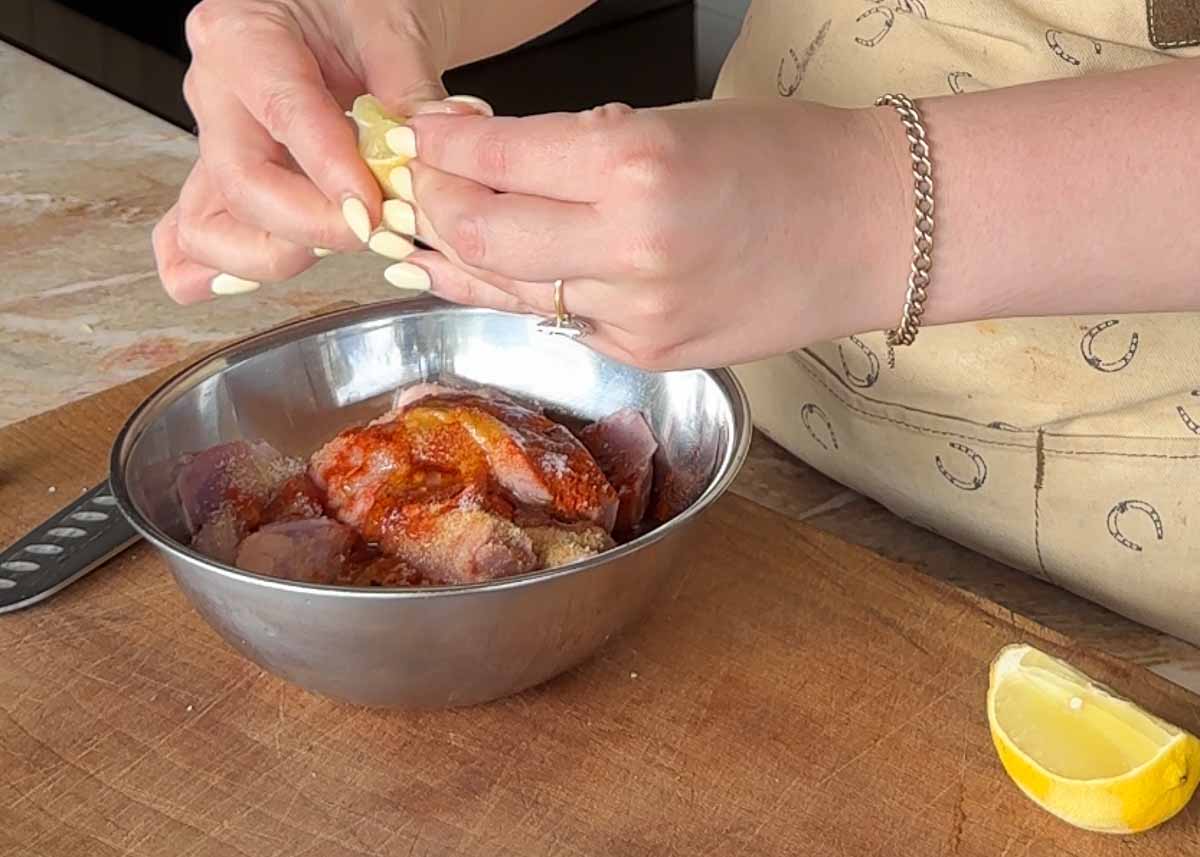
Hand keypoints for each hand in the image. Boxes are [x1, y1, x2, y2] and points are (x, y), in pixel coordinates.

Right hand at [152, 0, 488, 303]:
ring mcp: (213, 145)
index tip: (373, 211)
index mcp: (242, 35)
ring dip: (277, 255)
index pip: (282, 113)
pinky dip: (224, 271)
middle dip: (312, 226)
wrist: (340, 13)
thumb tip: (438, 143)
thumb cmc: (355, 8)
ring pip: (208, 227)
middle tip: (378, 233)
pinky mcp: (222, 184)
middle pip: (241, 183)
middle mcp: (213, 92)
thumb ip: (412, 90)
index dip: (329, 172)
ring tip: (344, 244)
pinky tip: (259, 276)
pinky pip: (196, 238)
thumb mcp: (391, 27)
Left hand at [396, 98, 909, 368]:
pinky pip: (563, 323)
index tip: (418, 135)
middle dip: (432, 208)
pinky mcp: (651, 356)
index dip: (439, 145)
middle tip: (417, 187)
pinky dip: (532, 293)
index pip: (493, 159)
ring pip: (512, 289)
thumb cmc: (783, 158)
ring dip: (466, 258)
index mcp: (636, 167)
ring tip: (435, 236)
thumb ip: (576, 151)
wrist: (871, 230)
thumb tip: (490, 160)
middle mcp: (631, 248)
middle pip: (479, 236)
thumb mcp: (669, 124)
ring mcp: (640, 314)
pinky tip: (513, 272)